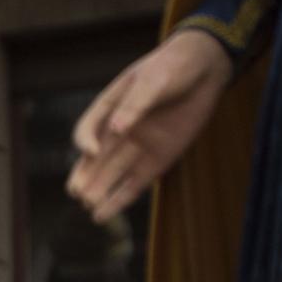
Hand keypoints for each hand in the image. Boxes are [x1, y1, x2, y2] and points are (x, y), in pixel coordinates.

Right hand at [68, 29, 232, 222]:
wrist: (205, 69)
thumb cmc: (174, 67)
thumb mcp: (153, 80)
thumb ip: (135, 105)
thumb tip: (116, 130)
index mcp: (109, 108)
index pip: (88, 129)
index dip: (86, 141)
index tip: (91, 151)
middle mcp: (119, 130)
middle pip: (96, 158)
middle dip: (86, 175)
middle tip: (77, 192)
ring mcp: (138, 147)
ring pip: (112, 174)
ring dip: (99, 190)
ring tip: (88, 205)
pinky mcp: (158, 160)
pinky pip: (134, 184)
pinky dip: (119, 199)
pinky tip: (102, 215)